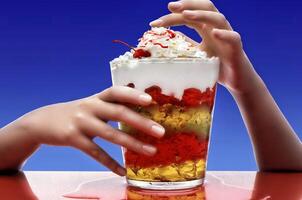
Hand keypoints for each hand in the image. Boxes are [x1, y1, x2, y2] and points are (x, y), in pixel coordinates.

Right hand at [16, 86, 164, 175]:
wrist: (41, 121)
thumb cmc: (75, 113)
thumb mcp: (90, 105)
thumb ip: (109, 107)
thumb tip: (137, 110)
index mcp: (96, 98)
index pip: (116, 92)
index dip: (133, 94)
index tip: (150, 100)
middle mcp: (89, 107)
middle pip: (118, 113)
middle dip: (141, 122)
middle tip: (160, 132)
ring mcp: (80, 123)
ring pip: (110, 134)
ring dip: (133, 144)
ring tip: (151, 152)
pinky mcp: (73, 138)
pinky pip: (95, 153)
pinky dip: (111, 163)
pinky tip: (123, 172)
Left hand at [150, 0, 260, 93]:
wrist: (236, 81)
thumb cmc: (216, 66)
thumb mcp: (196, 55)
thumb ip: (186, 45)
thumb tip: (167, 41)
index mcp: (206, 29)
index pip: (188, 16)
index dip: (172, 17)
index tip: (154, 23)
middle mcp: (216, 28)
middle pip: (205, 7)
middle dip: (187, 4)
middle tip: (170, 6)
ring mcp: (227, 36)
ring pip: (218, 18)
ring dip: (202, 14)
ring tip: (186, 14)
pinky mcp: (236, 49)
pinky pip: (233, 38)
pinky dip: (224, 34)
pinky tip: (214, 33)